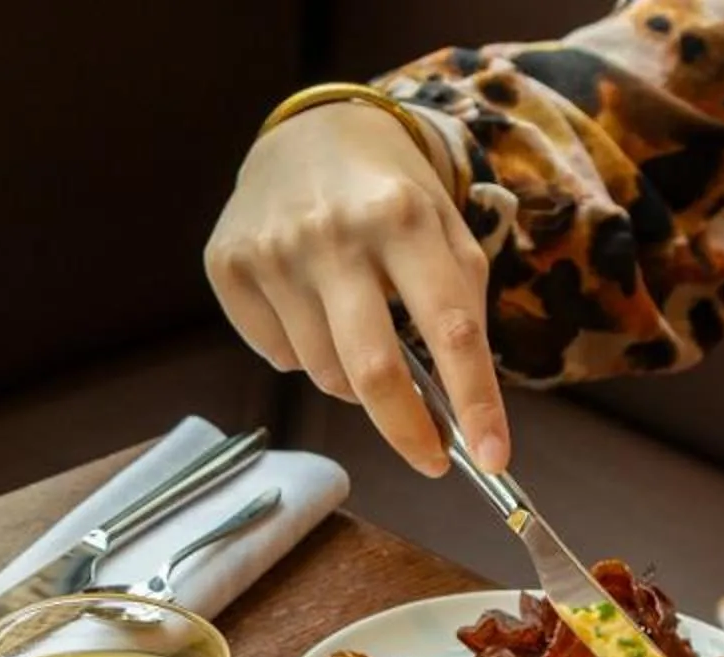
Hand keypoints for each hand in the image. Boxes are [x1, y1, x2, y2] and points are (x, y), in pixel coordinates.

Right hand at [206, 100, 506, 474]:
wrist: (305, 132)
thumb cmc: (389, 193)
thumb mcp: (444, 226)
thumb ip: (460, 303)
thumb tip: (456, 405)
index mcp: (403, 215)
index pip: (450, 328)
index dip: (475, 401)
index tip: (493, 458)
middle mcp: (334, 233)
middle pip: (374, 370)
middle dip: (407, 430)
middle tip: (430, 456)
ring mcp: (273, 252)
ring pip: (324, 372)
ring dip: (354, 380)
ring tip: (360, 334)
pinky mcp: (229, 267)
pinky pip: (279, 356)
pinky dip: (305, 354)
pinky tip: (311, 309)